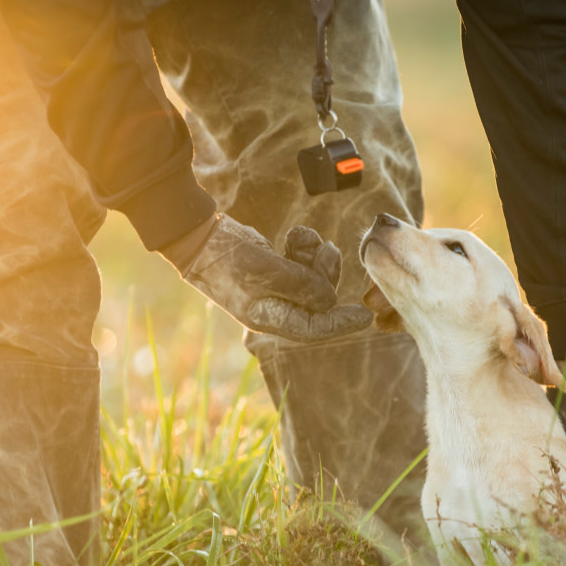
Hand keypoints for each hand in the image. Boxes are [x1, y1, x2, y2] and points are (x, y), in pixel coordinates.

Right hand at [162, 215, 371, 342]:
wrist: (201, 238)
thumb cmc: (226, 257)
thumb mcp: (265, 269)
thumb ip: (300, 285)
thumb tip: (330, 300)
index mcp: (270, 318)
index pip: (313, 328)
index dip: (341, 323)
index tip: (365, 315)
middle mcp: (276, 308)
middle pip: (319, 301)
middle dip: (327, 275)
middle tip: (329, 250)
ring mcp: (277, 290)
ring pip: (314, 280)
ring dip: (317, 257)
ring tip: (304, 239)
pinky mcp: (278, 271)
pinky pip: (304, 265)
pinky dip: (305, 249)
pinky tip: (295, 236)